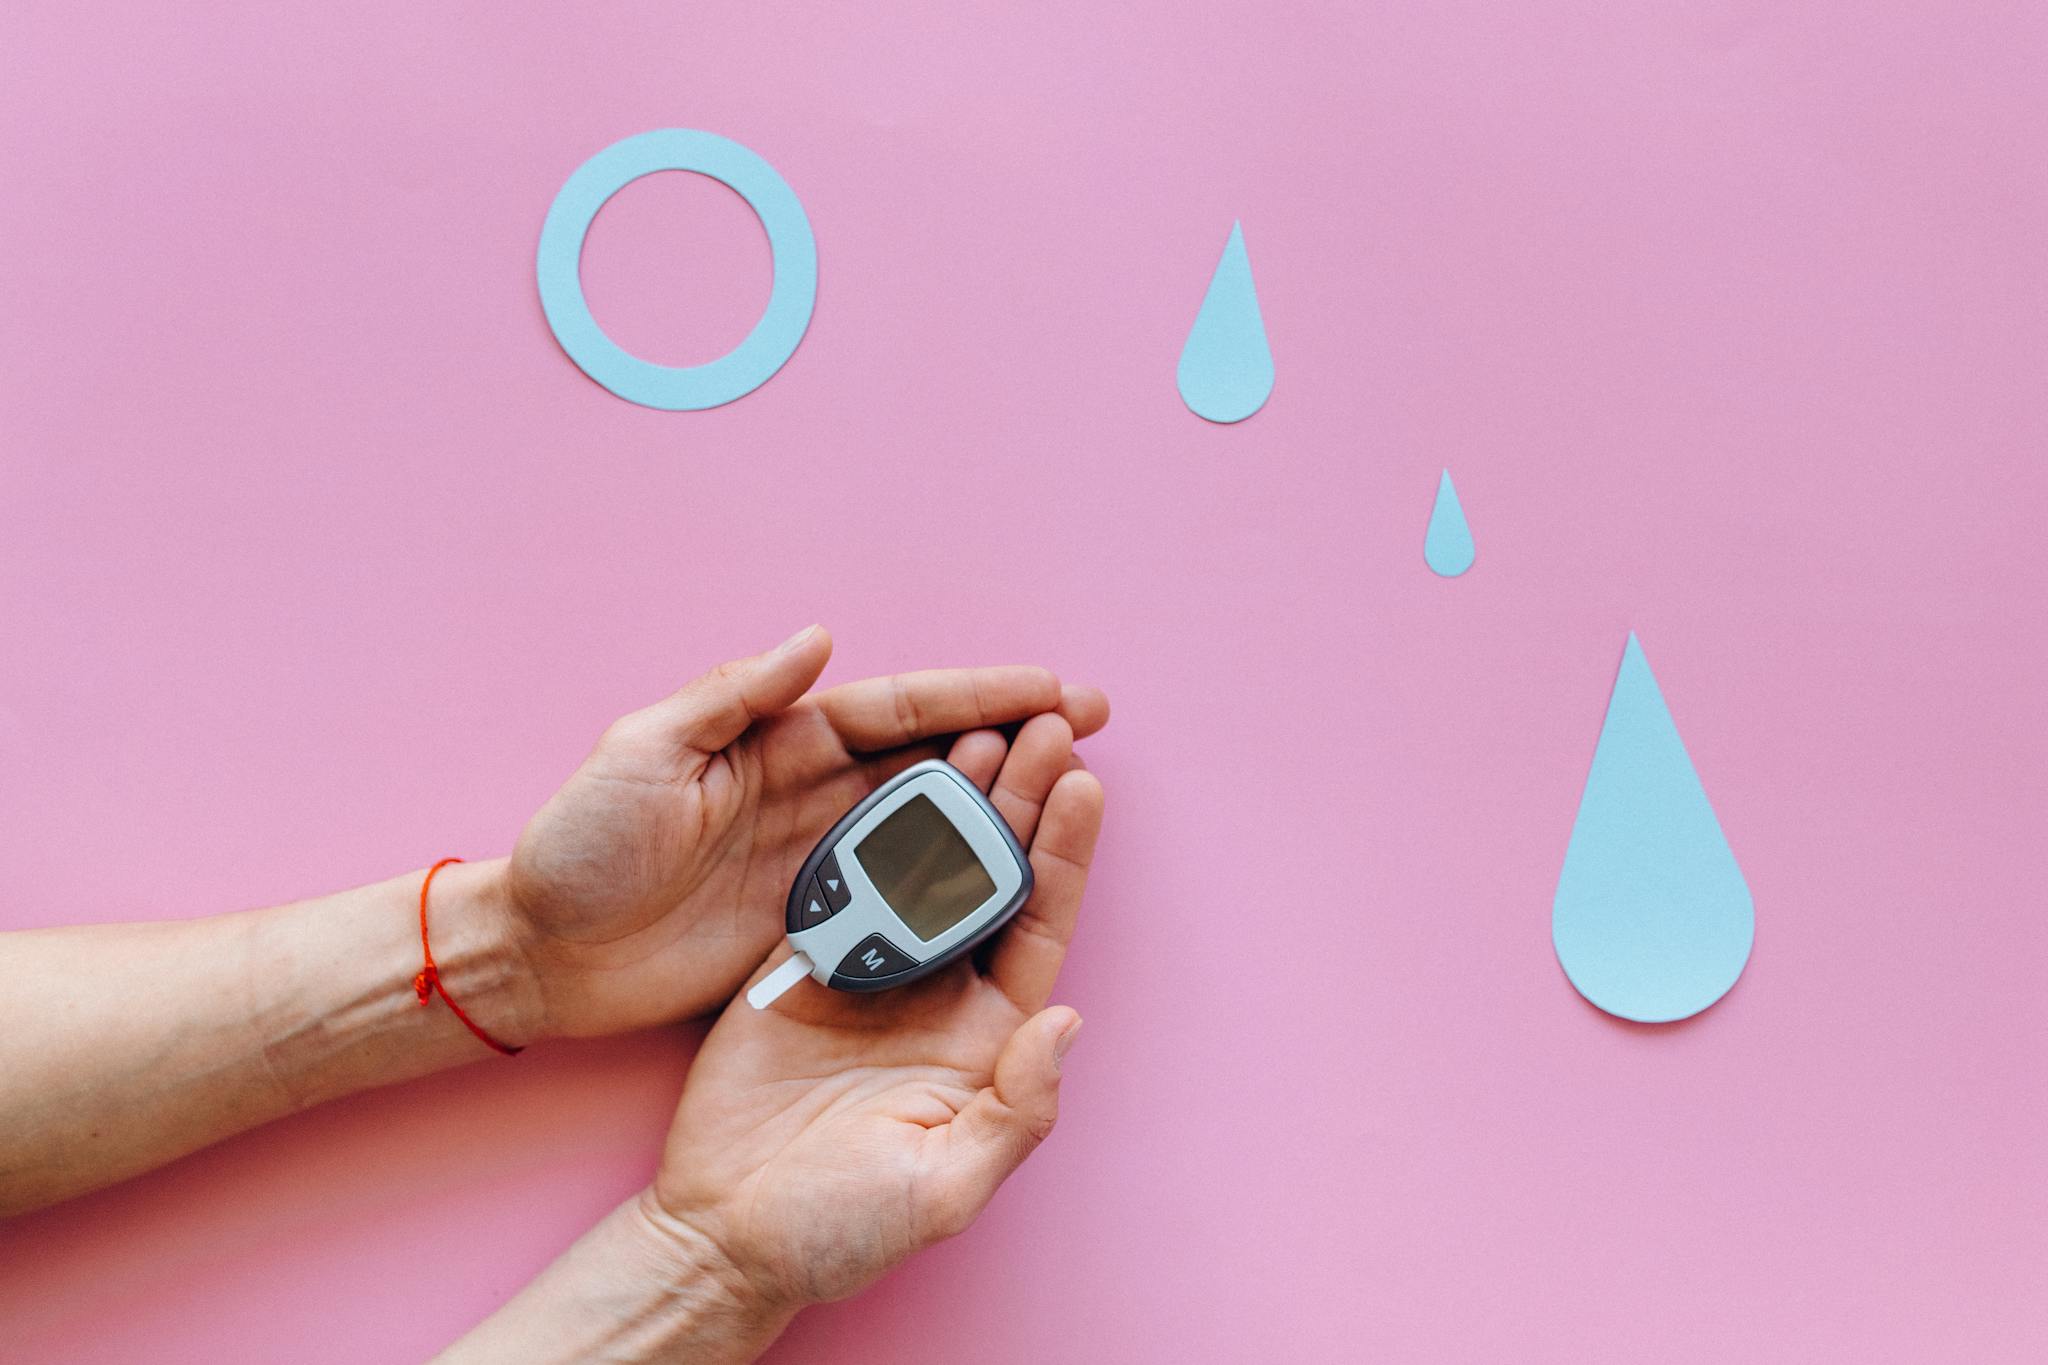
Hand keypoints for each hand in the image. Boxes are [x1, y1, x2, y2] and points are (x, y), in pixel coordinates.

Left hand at [500, 627, 1106, 1040]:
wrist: (542, 954)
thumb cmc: (578, 846)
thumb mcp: (642, 751)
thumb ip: (733, 695)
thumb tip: (819, 638)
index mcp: (779, 739)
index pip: (898, 708)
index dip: (977, 693)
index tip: (1051, 685)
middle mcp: (812, 792)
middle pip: (936, 756)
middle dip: (1016, 734)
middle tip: (1092, 722)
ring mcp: (819, 860)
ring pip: (932, 822)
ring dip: (1002, 803)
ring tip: (1075, 789)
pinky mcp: (814, 924)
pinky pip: (903, 897)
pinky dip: (957, 883)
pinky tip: (1009, 878)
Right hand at [640, 713, 1103, 1311]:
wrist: (722, 1233)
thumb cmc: (840, 1228)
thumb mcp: (944, 1187)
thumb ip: (1016, 1110)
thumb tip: (1069, 1024)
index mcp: (984, 1036)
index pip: (1038, 925)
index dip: (1064, 855)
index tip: (1085, 784)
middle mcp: (936, 991)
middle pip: (990, 875)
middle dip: (1019, 799)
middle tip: (1041, 724)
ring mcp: (871, 970)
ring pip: (922, 864)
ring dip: (950, 798)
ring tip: (976, 728)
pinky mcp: (803, 960)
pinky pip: (846, 881)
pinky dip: (868, 827)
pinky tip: (888, 774)